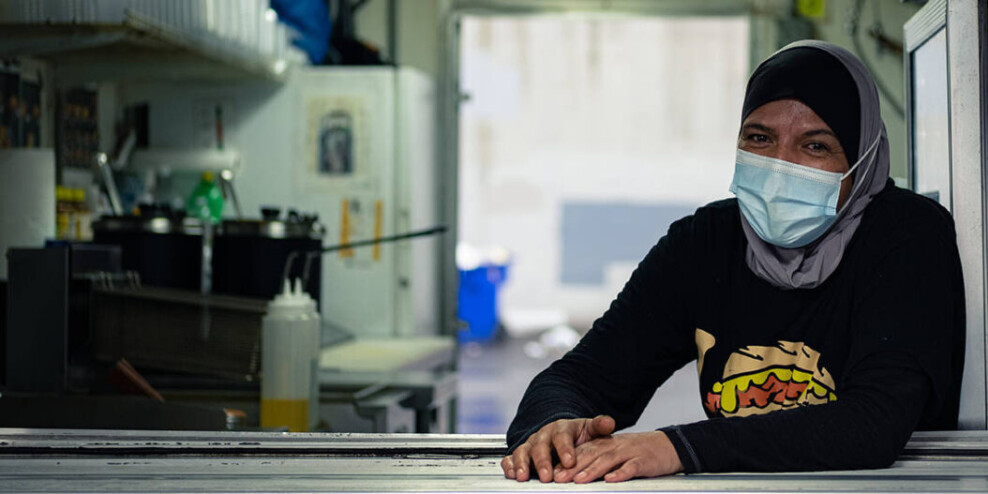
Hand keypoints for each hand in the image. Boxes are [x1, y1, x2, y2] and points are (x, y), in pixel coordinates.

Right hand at [501, 415, 614, 481]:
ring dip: (522, 464)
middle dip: (543, 461)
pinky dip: (510, 465)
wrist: (561, 435)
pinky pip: (511, 458)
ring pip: (523, 451)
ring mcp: (530, 445)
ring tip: (524, 476)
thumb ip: (599, 427)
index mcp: (561, 428)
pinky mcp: (521, 454)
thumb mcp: (590, 430)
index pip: (562, 436)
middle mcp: (543, 435)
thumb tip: (609, 423)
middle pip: (540, 446)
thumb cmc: (576, 435)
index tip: (569, 461)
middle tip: (547, 476)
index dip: (565, 448)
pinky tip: (513, 474)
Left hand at [553, 431, 682, 482]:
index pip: (584, 451)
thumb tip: (576, 474)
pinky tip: (611, 480)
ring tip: (578, 480)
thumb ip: (599, 460)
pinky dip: (621, 473)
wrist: (670, 446)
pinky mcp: (645, 461)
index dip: (567, 461)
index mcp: (607, 444)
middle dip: (573, 466)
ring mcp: (630, 452)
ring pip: (608, 460)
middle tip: (558, 477)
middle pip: (591, 454)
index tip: (553, 472)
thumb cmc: (640, 453)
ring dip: (592, 470)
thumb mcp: (617, 453)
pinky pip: (631, 467)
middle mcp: (616, 446)